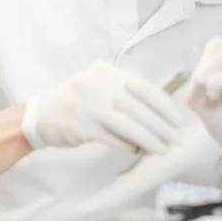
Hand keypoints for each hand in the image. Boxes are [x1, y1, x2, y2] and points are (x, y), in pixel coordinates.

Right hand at [22, 60, 181, 154]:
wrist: (42, 111)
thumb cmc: (78, 97)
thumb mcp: (100, 82)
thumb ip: (125, 91)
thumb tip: (158, 111)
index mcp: (109, 72)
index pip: (145, 88)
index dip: (165, 106)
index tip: (178, 119)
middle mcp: (103, 86)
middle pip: (141, 109)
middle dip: (163, 126)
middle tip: (178, 139)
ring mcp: (93, 106)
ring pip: (131, 126)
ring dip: (151, 140)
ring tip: (165, 149)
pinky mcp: (86, 127)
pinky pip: (115, 139)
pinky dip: (130, 145)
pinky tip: (139, 150)